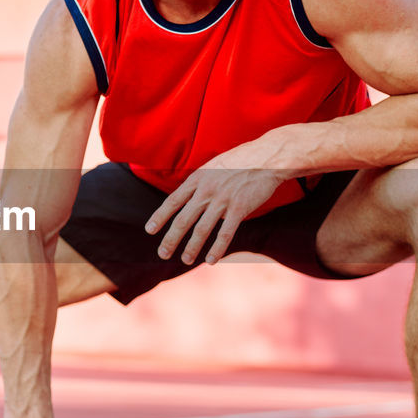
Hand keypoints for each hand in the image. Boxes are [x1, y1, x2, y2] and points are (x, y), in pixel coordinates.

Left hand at [145, 143, 287, 265]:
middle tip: (163, 253)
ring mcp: (222, 199)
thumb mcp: (213, 166)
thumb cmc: (240, 161)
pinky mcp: (239, 208)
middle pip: (183, 219)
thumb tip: (189, 200)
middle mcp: (206, 190)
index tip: (149, 230)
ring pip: (202, 229)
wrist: (267, 157)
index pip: (173, 200)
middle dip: (171, 239)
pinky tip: (211, 260)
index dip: (160, 216)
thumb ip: (200, 183)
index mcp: (198, 178)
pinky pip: (225, 233)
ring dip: (192, 248)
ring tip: (185, 260)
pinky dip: (217, 248)